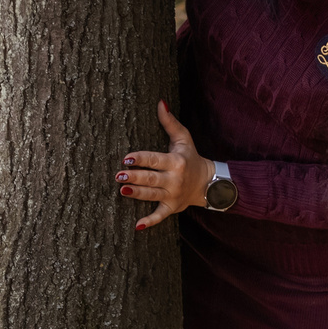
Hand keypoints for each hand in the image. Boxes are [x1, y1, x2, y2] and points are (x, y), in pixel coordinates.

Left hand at [118, 101, 214, 230]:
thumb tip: (160, 102)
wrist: (208, 182)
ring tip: (122, 191)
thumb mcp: (183, 138)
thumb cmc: (190, 157)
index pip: (155, 159)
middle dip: (135, 177)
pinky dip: (150, 221)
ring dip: (138, 194)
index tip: (127, 158)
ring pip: (152, 195)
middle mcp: (174, 179)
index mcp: (175, 161)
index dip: (141, 158)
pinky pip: (160, 215)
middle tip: (119, 175)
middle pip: (151, 178)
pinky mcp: (172, 208)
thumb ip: (170, 122)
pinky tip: (137, 226)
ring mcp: (173, 195)